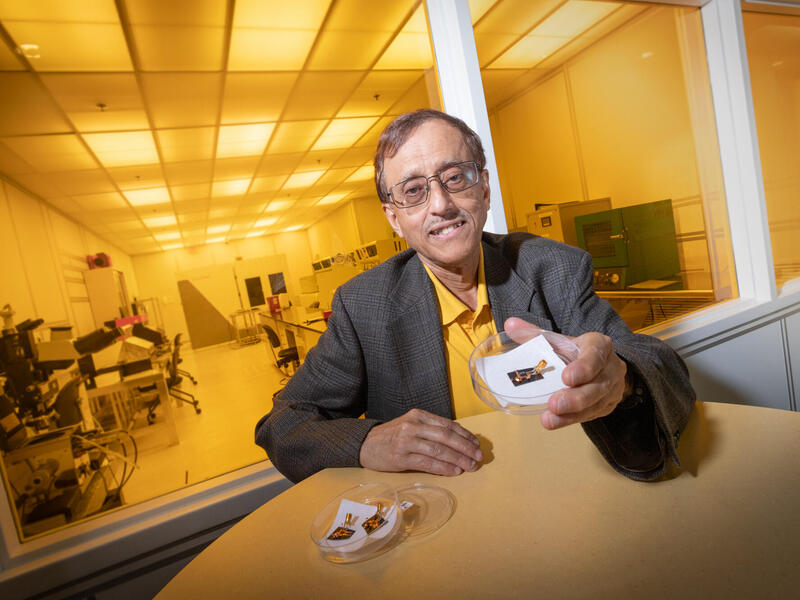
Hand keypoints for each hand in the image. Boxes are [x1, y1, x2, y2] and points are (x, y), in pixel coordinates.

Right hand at [359, 408, 482, 475]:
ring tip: (470, 466)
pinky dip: (444, 467)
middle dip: (466, 448)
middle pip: (446, 436)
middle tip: (478, 457)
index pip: (448, 424)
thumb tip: (458, 441)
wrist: (365, 444)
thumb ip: (430, 429)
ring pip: (439, 450)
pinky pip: (428, 463)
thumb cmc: (392, 436)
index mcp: (418, 415)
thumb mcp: (410, 425)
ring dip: (458, 459)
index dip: (465, 435)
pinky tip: (454, 471)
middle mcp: (413, 426)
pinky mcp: (401, 457)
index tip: (476, 444)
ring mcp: (406, 441)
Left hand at [504, 318, 627, 429]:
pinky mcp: (606, 406)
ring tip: (550, 418)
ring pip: (594, 404)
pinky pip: (590, 415)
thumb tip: (510, 325)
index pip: (594, 355)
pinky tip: (555, 421)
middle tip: (554, 404)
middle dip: (575, 398)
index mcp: (599, 345)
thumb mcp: (560, 341)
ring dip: (571, 414)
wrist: (603, 366)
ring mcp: (611, 389)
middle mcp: (610, 368)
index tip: (566, 378)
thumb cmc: (577, 351)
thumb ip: (535, 334)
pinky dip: (570, 420)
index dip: (583, 368)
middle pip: (596, 386)